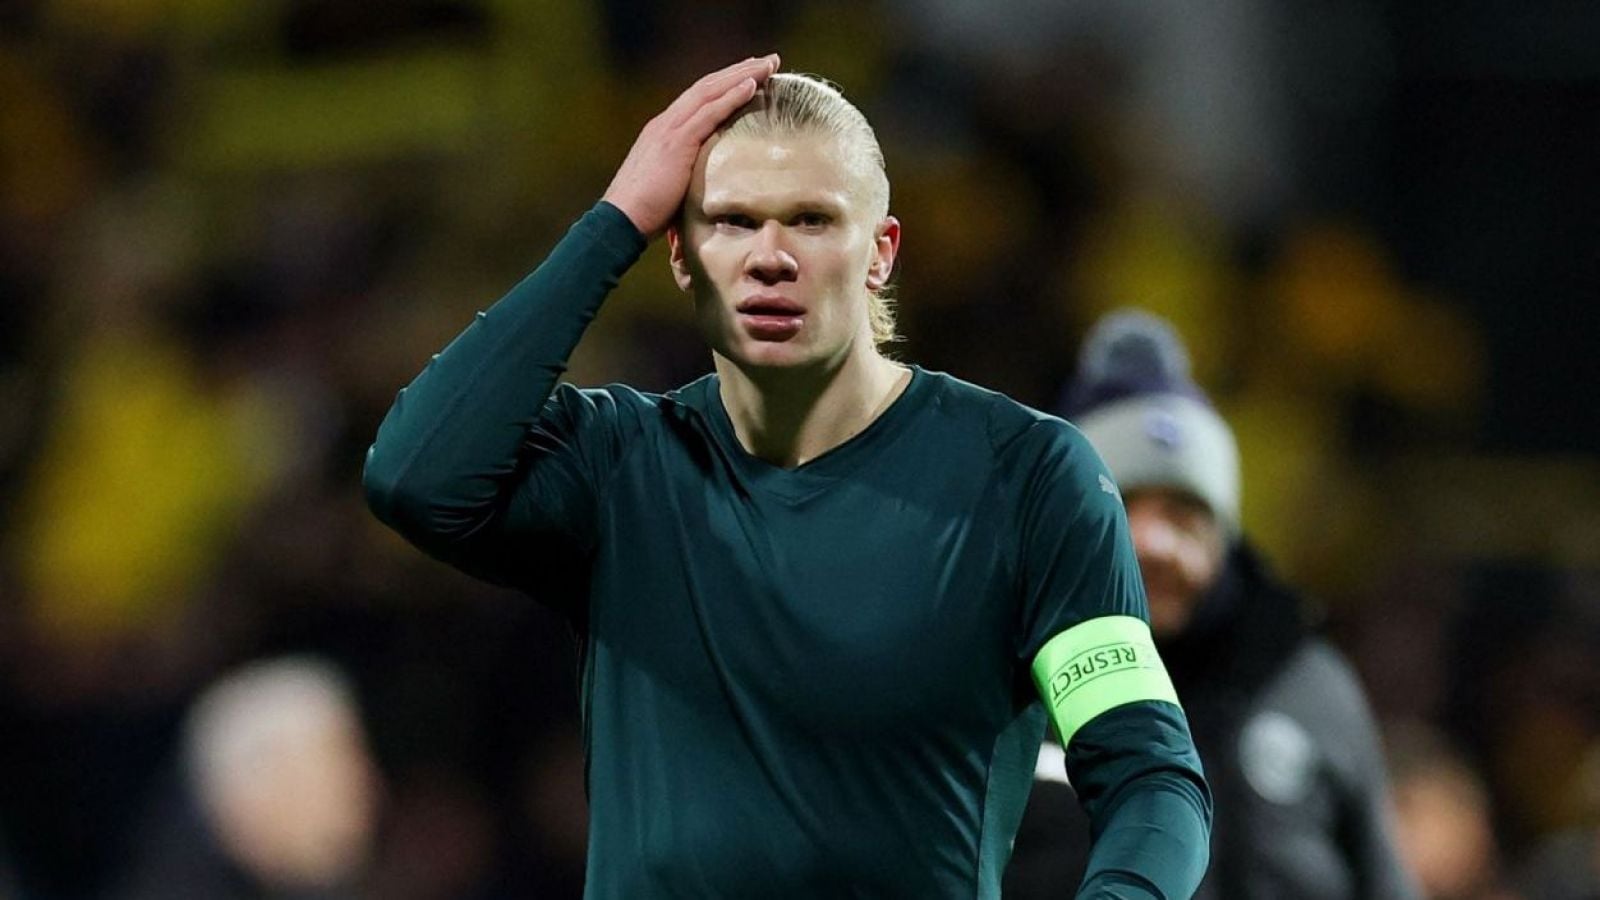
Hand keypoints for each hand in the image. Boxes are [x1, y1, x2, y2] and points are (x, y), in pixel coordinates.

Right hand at [602, 54, 779, 237]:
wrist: (620, 220)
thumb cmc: (644, 213)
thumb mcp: (670, 188)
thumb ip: (688, 178)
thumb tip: (710, 189)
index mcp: (663, 132)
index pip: (697, 99)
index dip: (723, 85)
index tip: (749, 75)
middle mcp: (665, 123)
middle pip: (707, 87)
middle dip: (738, 71)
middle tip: (768, 60)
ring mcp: (670, 130)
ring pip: (710, 92)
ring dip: (742, 75)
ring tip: (768, 64)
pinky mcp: (676, 142)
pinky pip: (709, 112)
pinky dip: (732, 96)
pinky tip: (752, 85)